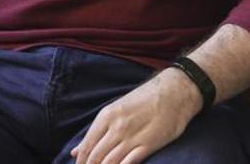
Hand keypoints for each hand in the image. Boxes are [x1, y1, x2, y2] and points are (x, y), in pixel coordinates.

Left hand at [71, 68, 203, 163]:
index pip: (87, 145)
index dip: (81, 161)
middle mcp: (116, 127)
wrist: (174, 92)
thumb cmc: (144, 100)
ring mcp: (132, 136)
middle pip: (96, 156)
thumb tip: (75, 151)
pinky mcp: (149, 144)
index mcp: (106, 116)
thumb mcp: (115, 110)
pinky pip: (129, 162)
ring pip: (110, 161)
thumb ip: (96, 132)